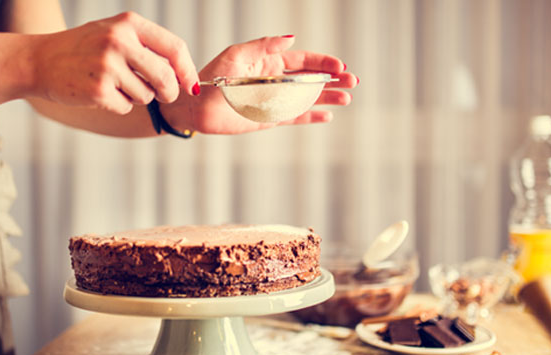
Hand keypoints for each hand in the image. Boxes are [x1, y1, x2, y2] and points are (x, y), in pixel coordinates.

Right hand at [31, 11, 198, 114]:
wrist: (39, 60)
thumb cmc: (83, 49)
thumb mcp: (114, 33)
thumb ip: (146, 47)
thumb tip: (183, 75)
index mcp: (128, 24)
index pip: (174, 47)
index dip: (188, 71)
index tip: (192, 86)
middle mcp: (119, 41)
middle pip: (166, 77)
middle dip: (169, 92)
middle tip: (164, 96)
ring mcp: (108, 65)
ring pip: (147, 96)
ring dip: (136, 97)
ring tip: (113, 84)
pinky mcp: (98, 90)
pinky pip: (126, 107)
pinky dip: (118, 105)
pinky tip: (100, 93)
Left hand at [163, 36, 356, 134]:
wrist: (197, 107)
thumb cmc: (212, 77)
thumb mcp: (237, 54)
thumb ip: (264, 46)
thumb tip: (291, 39)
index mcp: (270, 62)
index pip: (303, 61)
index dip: (323, 62)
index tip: (340, 66)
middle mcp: (275, 81)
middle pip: (311, 80)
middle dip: (333, 80)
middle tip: (353, 81)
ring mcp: (275, 100)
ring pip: (308, 99)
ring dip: (327, 97)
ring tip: (347, 97)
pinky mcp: (270, 119)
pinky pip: (295, 117)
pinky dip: (312, 116)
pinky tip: (328, 115)